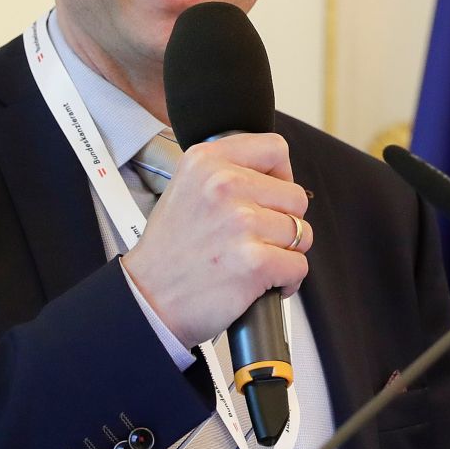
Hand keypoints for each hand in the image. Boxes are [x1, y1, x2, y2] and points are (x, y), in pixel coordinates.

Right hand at [121, 133, 312, 348]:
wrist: (148, 300)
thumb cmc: (170, 251)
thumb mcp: (186, 188)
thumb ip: (228, 172)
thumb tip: (276, 177)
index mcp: (207, 161)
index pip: (275, 148)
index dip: (280, 176)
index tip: (269, 197)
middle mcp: (224, 185)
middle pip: (295, 196)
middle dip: (283, 221)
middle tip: (255, 238)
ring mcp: (241, 223)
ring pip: (302, 232)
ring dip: (285, 252)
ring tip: (255, 260)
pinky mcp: (255, 261)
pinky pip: (299, 266)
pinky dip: (287, 280)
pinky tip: (263, 283)